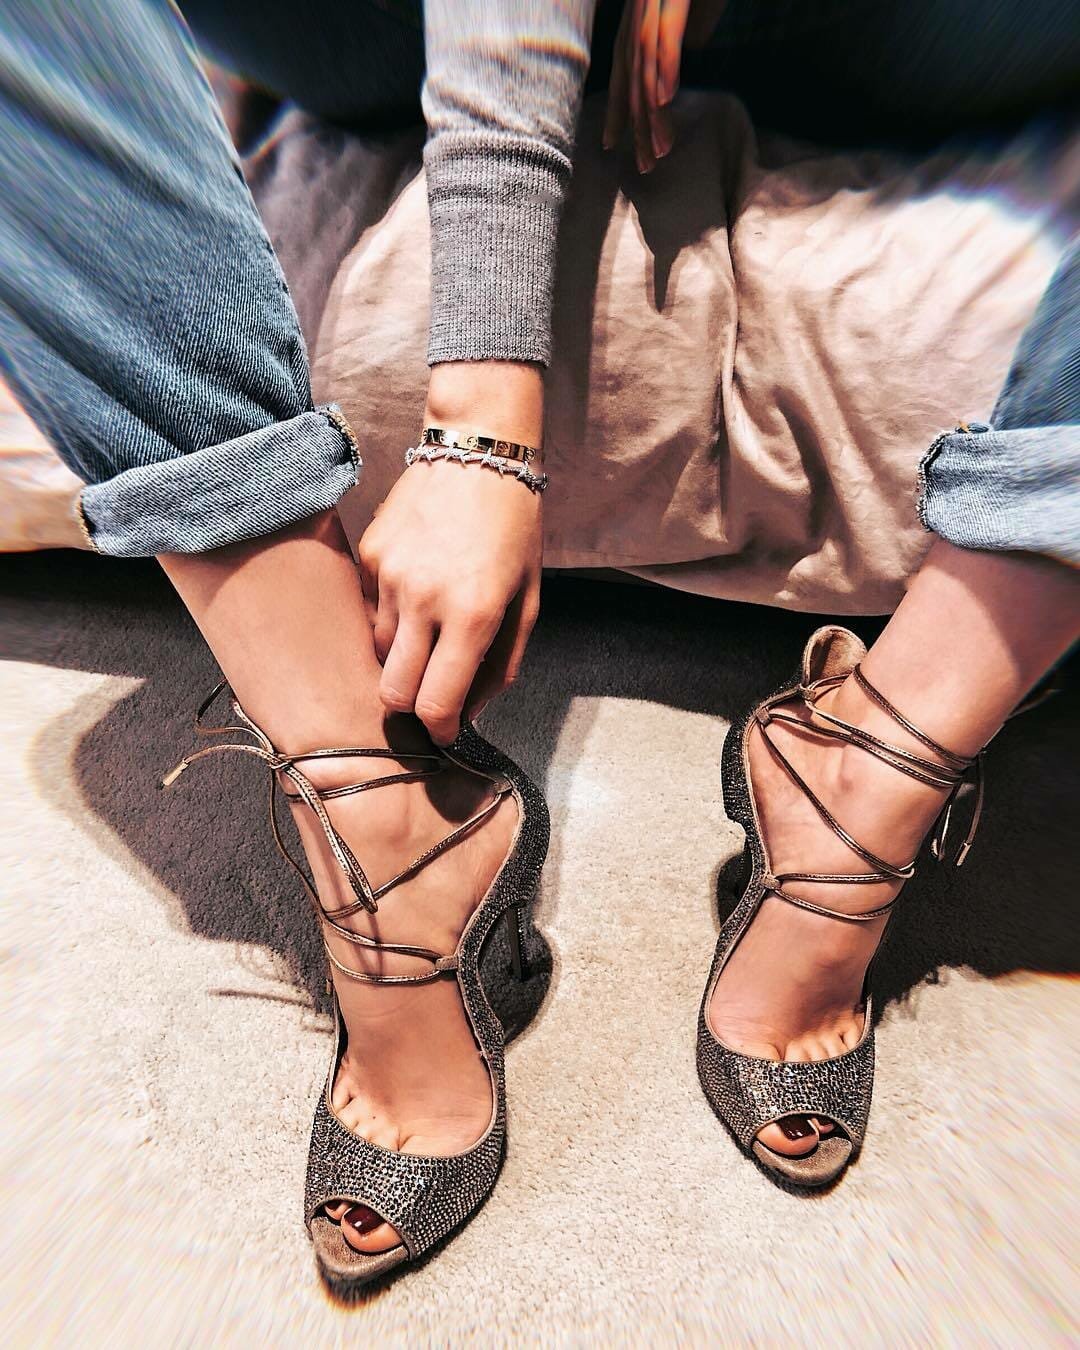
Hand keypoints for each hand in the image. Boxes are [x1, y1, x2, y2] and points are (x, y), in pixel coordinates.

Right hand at [357, 363, 543, 744]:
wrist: (477, 452)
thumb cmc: (513, 529)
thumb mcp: (527, 599)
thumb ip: (501, 663)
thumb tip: (470, 712)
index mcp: (472, 614)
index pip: (437, 704)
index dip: (441, 728)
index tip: (446, 729)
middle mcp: (424, 600)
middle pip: (392, 693)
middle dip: (411, 706)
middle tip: (432, 693)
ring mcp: (389, 577)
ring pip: (379, 652)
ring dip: (402, 656)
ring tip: (431, 627)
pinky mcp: (368, 555)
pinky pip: (372, 609)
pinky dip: (392, 614)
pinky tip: (419, 585)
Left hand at [603, 0, 726, 171]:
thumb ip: (693, 22)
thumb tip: (695, 42)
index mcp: (639, 14)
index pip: (623, 70)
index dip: (615, 109)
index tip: (608, 145)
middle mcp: (638, 11)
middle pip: (632, 79)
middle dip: (637, 126)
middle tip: (645, 165)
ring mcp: (651, 3)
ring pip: (646, 67)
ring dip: (652, 112)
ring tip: (660, 149)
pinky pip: (665, 38)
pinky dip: (664, 71)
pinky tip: (665, 102)